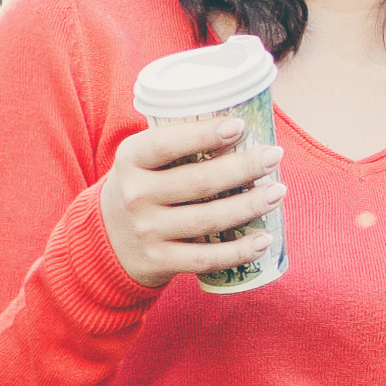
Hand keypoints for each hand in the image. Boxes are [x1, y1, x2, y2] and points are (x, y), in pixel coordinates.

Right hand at [97, 115, 282, 290]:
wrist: (107, 240)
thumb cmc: (143, 187)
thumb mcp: (144, 160)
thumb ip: (178, 144)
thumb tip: (244, 123)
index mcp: (130, 160)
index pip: (165, 144)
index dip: (204, 135)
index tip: (240, 126)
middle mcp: (134, 195)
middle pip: (198, 182)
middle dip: (243, 168)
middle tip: (274, 156)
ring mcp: (146, 231)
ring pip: (207, 219)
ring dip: (249, 206)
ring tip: (278, 191)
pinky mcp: (158, 261)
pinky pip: (205, 258)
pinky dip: (239, 252)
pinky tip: (264, 240)